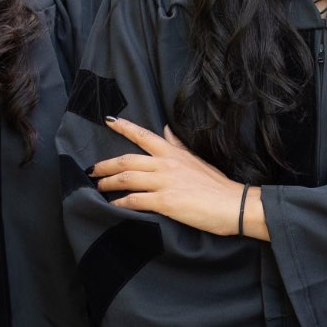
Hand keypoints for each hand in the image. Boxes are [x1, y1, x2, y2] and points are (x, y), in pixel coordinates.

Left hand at [92, 117, 264, 238]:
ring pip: (126, 178)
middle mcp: (166, 164)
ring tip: (98, 187)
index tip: (108, 121)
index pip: (144, 135)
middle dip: (106, 164)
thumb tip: (166, 131)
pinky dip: (120, 203)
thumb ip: (178, 146)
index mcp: (174, 153)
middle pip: (127, 159)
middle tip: (92, 169)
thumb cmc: (218, 186)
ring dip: (109, 183)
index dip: (124, 127)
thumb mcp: (197, 160)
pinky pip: (135, 200)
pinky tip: (112, 205)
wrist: (234, 204)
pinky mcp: (165, 201)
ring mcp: (165, 182)